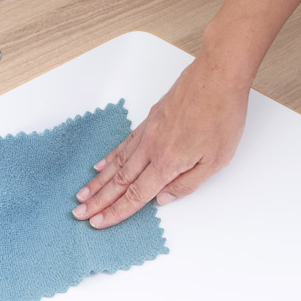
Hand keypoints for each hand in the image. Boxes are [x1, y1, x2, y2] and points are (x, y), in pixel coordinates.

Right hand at [72, 52, 250, 227]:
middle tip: (79, 213)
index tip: (98, 222)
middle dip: (98, 201)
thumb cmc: (222, 116)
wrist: (217, 78)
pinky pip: (124, 144)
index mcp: (167, 163)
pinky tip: (100, 166)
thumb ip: (187, 184)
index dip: (116, 211)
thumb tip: (163, 199)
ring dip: (98, 182)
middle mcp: (151, 149)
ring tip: (82, 194)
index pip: (136, 195)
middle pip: (119, 182)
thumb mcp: (216, 160)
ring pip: (117, 163)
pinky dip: (110, 157)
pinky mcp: (149, 120)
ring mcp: (147, 133)